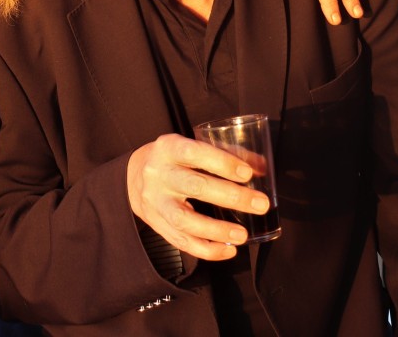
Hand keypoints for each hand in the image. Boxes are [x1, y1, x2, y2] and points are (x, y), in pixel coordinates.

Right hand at [126, 134, 270, 260]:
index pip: (195, 152)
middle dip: (231, 197)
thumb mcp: (193, 146)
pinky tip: (228, 250)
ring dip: (216, 230)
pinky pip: (181, 241)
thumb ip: (226, 153)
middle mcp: (158, 174)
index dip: (222, 163)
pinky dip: (207, 250)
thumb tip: (262, 168)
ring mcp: (155, 201)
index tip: (248, 174)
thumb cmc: (175, 158)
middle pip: (194, 186)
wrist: (135, 174)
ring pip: (184, 220)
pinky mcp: (156, 223)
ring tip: (242, 235)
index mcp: (168, 148)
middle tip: (260, 204)